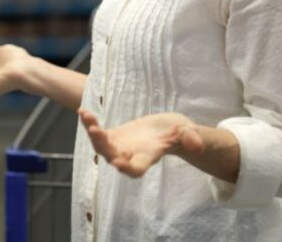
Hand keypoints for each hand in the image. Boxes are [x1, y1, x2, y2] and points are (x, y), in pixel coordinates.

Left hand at [78, 110, 205, 177]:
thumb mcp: (187, 132)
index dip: (127, 167)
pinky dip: (90, 123)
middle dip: (103, 146)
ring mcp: (119, 147)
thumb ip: (190, 138)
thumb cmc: (179, 132)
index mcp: (148, 156)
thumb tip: (198, 144)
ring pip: (101, 145)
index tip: (118, 163)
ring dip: (93, 132)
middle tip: (95, 132)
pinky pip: (98, 132)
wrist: (167, 130)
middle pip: (113, 156)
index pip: (136, 168)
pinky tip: (83, 112)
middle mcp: (130, 155)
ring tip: (87, 116)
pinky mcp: (113, 137)